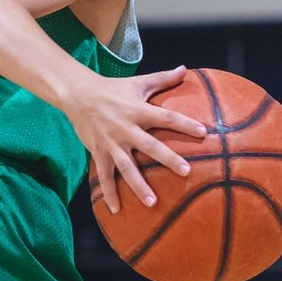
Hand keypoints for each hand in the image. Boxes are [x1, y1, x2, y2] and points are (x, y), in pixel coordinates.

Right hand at [68, 66, 206, 213]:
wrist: (78, 94)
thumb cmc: (113, 89)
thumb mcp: (138, 82)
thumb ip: (163, 79)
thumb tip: (185, 69)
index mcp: (138, 110)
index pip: (166, 117)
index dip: (185, 124)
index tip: (204, 132)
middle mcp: (126, 128)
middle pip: (150, 146)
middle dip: (168, 159)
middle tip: (186, 171)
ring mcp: (111, 143)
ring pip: (126, 168)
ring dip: (139, 186)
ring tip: (152, 203)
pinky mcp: (98, 153)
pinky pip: (104, 177)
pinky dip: (109, 194)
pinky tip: (116, 211)